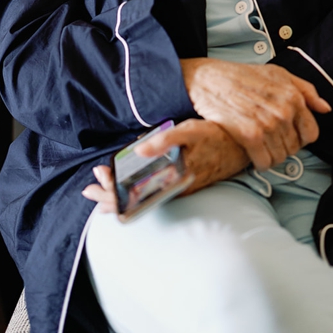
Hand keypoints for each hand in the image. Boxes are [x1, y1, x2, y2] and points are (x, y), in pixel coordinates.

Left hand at [82, 119, 250, 212]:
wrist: (242, 149)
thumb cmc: (214, 137)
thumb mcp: (189, 131)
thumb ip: (163, 140)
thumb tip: (139, 148)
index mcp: (170, 177)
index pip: (135, 191)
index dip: (114, 189)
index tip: (100, 176)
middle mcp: (173, 189)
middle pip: (134, 201)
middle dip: (109, 197)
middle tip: (90, 190)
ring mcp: (178, 191)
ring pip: (143, 201)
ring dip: (118, 198)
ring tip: (98, 193)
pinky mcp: (183, 190)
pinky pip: (154, 197)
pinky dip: (135, 196)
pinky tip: (122, 195)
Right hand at [180, 57, 329, 171]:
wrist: (209, 79)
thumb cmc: (242, 76)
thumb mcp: (278, 74)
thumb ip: (306, 90)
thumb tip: (325, 108)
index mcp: (294, 97)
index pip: (311, 133)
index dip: (300, 139)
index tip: (287, 137)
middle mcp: (284, 112)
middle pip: (294, 148)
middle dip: (283, 149)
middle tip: (270, 144)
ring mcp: (267, 124)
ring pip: (280, 157)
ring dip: (271, 158)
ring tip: (261, 150)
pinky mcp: (249, 135)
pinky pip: (264, 162)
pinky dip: (259, 164)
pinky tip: (253, 157)